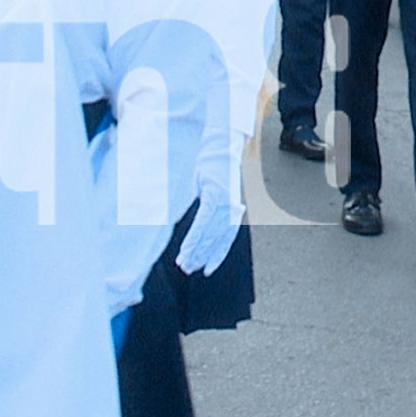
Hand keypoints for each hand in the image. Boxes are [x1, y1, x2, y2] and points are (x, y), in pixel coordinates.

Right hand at [175, 144, 244, 276]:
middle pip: (215, 240)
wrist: (221, 145)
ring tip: (184, 265)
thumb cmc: (213, 168)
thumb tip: (197, 227)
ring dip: (195, 252)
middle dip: (201, 257)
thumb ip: (207, 209)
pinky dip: (195, 237)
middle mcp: (230, 208)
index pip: (225, 239)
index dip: (216, 256)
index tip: (207, 270)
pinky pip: (204, 222)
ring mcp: (224, 202)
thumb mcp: (210, 190)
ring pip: (208, 235)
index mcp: (231, 209)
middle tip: (188, 269)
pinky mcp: (215, 195)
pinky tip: (187, 249)